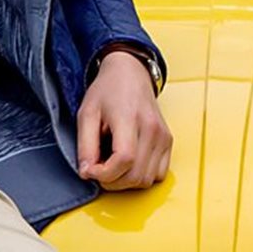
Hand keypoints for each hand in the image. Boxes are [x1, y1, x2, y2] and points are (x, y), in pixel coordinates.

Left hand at [77, 50, 172, 189]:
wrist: (130, 72)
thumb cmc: (108, 90)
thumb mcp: (87, 113)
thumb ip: (85, 146)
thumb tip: (87, 172)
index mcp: (130, 117)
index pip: (124, 160)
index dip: (104, 173)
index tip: (90, 169)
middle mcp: (152, 128)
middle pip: (135, 175)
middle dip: (112, 181)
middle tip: (98, 167)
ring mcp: (162, 135)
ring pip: (146, 180)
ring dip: (126, 181)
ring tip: (112, 164)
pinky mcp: (168, 141)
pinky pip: (158, 174)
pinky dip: (142, 176)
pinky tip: (129, 164)